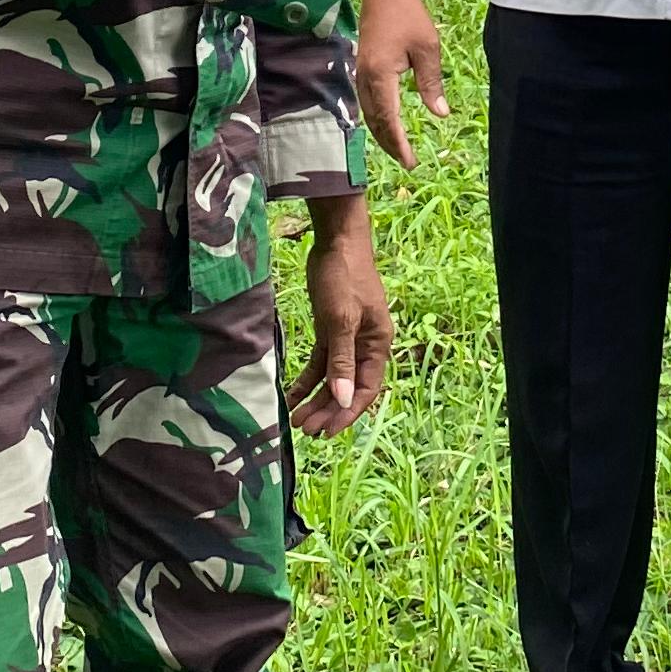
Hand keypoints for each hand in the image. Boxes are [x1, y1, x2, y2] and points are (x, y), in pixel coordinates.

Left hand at [292, 196, 392, 433]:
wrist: (336, 240)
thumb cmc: (344, 276)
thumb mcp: (341, 319)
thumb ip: (342, 360)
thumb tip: (345, 399)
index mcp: (378, 344)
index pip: (366, 389)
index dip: (347, 412)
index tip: (326, 431)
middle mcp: (365, 345)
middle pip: (348, 386)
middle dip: (328, 410)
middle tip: (305, 430)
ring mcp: (347, 337)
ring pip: (333, 377)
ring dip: (317, 398)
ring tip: (297, 419)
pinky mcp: (330, 328)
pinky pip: (321, 361)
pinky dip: (308, 379)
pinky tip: (293, 394)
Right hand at [356, 0, 446, 168]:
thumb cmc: (409, 16)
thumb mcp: (427, 49)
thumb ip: (431, 83)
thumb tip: (440, 114)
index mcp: (380, 75)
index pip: (388, 119)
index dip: (399, 143)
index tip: (411, 162)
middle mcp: (365, 78)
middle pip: (375, 121)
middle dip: (390, 144)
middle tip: (407, 162)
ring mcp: (361, 73)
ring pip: (368, 113)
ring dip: (382, 133)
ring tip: (399, 148)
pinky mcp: (362, 68)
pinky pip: (366, 102)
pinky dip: (376, 118)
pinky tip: (387, 124)